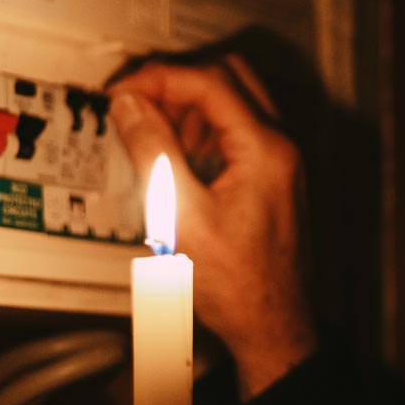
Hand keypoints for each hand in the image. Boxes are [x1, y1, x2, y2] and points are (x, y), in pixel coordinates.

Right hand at [109, 57, 316, 399]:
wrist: (272, 327)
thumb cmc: (238, 288)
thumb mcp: (181, 216)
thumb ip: (154, 152)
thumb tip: (129, 106)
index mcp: (265, 150)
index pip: (208, 82)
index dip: (157, 78)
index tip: (121, 93)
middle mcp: (282, 147)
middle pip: (228, 76)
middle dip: (177, 82)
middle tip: (137, 102)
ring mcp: (283, 161)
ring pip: (237, 99)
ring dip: (192, 105)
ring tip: (154, 134)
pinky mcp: (276, 176)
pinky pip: (241, 129)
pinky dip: (207, 128)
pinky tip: (181, 158)